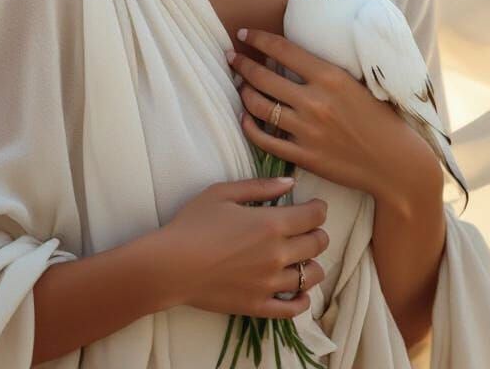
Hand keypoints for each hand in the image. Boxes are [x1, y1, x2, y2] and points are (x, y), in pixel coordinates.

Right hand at [158, 177, 329, 317]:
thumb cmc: (193, 224)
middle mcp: (277, 254)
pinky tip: (299, 290)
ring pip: (312, 276)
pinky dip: (303, 299)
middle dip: (319, 233)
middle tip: (309, 229)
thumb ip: (259, 186)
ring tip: (303, 258)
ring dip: (313, 264)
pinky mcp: (258, 305)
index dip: (319, 208)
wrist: (171, 265)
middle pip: (318, 244)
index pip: (314, 216)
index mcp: (271, 224)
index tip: (315, 206)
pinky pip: (294, 308)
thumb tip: (290, 182)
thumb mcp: (223, 193)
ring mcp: (270, 283)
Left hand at [227, 29, 428, 203]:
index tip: (244, 33)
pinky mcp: (303, 156)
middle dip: (241, 64)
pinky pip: (264, 139)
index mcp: (330, 77)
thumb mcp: (355, 84)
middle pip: (263, 77)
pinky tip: (245, 116)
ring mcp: (307, 130)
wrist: (395, 163)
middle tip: (231, 57)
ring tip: (240, 85)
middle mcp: (315, 101)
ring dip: (243, 93)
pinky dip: (249, 125)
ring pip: (258, 106)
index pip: (282, 49)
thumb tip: (292, 55)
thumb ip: (324, 71)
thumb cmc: (380, 119)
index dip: (258, 39)